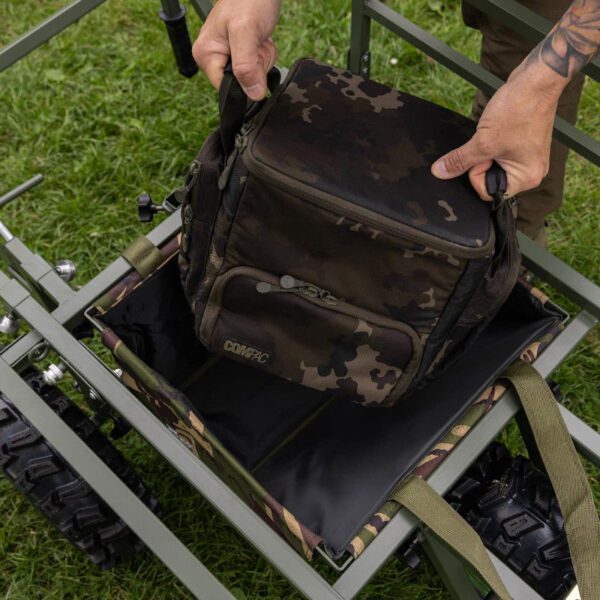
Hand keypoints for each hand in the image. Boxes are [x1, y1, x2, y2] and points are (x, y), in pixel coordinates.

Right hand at [192, 0, 280, 100]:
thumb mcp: (246, 33)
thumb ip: (246, 66)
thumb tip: (252, 95)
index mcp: (206, 55)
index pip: (226, 88)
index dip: (244, 82)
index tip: (251, 60)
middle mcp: (214, 57)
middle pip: (241, 83)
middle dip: (256, 66)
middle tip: (255, 43)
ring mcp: (228, 55)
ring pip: (253, 76)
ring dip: (262, 58)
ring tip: (258, 37)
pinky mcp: (242, 53)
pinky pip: (258, 65)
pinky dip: (265, 53)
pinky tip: (261, 38)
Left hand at [431, 68, 561, 200]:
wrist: (535, 80)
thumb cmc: (518, 110)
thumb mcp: (483, 141)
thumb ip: (459, 161)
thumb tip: (439, 173)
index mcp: (527, 178)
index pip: (488, 192)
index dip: (477, 174)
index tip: (483, 153)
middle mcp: (530, 172)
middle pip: (490, 180)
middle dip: (481, 163)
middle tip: (489, 142)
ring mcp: (526, 159)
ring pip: (491, 166)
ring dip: (485, 151)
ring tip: (496, 133)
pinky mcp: (521, 146)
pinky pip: (497, 154)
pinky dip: (491, 144)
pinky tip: (498, 129)